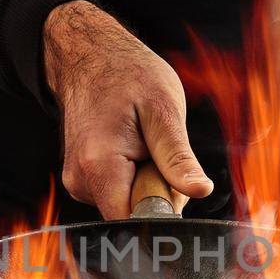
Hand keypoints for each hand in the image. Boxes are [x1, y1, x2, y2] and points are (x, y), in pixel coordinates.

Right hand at [43, 0, 212, 217]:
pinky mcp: (83, 180)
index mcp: (99, 167)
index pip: (134, 222)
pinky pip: (120, 193)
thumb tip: (200, 192)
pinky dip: (135, 176)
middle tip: (159, 151)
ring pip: (128, 204)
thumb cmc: (127, 75)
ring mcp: (78, 182)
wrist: (91, 56)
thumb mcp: (164, 111)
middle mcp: (80, 181)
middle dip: (159, 192)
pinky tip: (133, 147)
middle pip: (134, 214)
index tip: (173, 182)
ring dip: (148, 182)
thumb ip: (178, 158)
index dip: (162, 210)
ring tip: (143, 143)